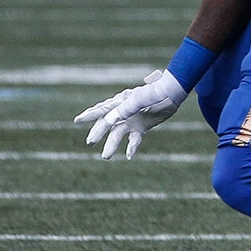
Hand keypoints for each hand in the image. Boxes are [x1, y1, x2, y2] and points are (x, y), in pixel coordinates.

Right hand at [73, 70, 187, 159]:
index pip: (102, 110)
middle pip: (107, 124)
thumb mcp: (138, 100)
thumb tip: (109, 119)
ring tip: (105, 157)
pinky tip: (129, 156)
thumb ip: (124, 109)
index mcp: (121, 102)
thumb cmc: (154, 93)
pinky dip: (131, 147)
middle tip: (90, 142)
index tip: (77, 120)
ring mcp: (133, 120)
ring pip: (118, 134)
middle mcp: (124, 112)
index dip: (89, 115)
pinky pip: (134, 139)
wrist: (173, 93)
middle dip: (97, 133)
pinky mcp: (142, 127)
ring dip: (111, 145)